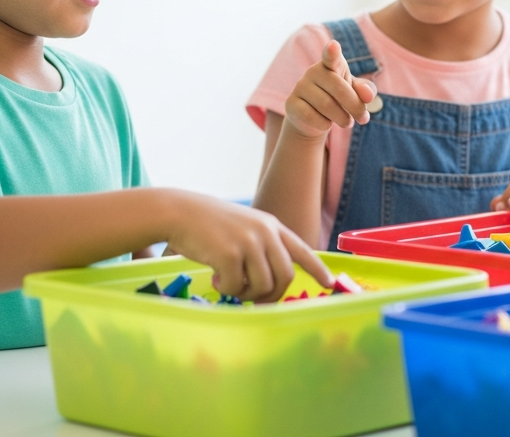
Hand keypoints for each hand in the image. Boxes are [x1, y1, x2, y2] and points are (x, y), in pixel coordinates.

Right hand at [164, 193, 332, 301]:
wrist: (179, 211)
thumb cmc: (209, 224)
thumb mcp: (244, 227)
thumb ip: (261, 247)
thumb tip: (269, 283)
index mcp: (271, 226)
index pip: (303, 250)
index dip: (317, 269)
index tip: (329, 284)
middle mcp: (265, 233)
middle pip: (285, 276)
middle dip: (272, 294)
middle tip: (254, 298)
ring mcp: (248, 243)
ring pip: (262, 286)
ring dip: (246, 293)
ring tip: (230, 282)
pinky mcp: (229, 254)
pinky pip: (237, 287)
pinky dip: (227, 290)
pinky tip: (216, 277)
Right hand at [283, 41, 377, 139]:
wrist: (313, 119)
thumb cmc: (338, 99)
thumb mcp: (355, 93)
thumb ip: (365, 90)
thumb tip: (368, 95)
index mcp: (331, 65)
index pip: (331, 57)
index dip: (332, 52)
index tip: (333, 46)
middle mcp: (313, 71)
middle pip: (339, 89)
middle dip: (355, 107)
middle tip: (363, 118)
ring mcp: (300, 86)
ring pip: (326, 105)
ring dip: (342, 118)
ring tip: (346, 122)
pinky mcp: (291, 103)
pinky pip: (311, 116)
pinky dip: (325, 124)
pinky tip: (327, 124)